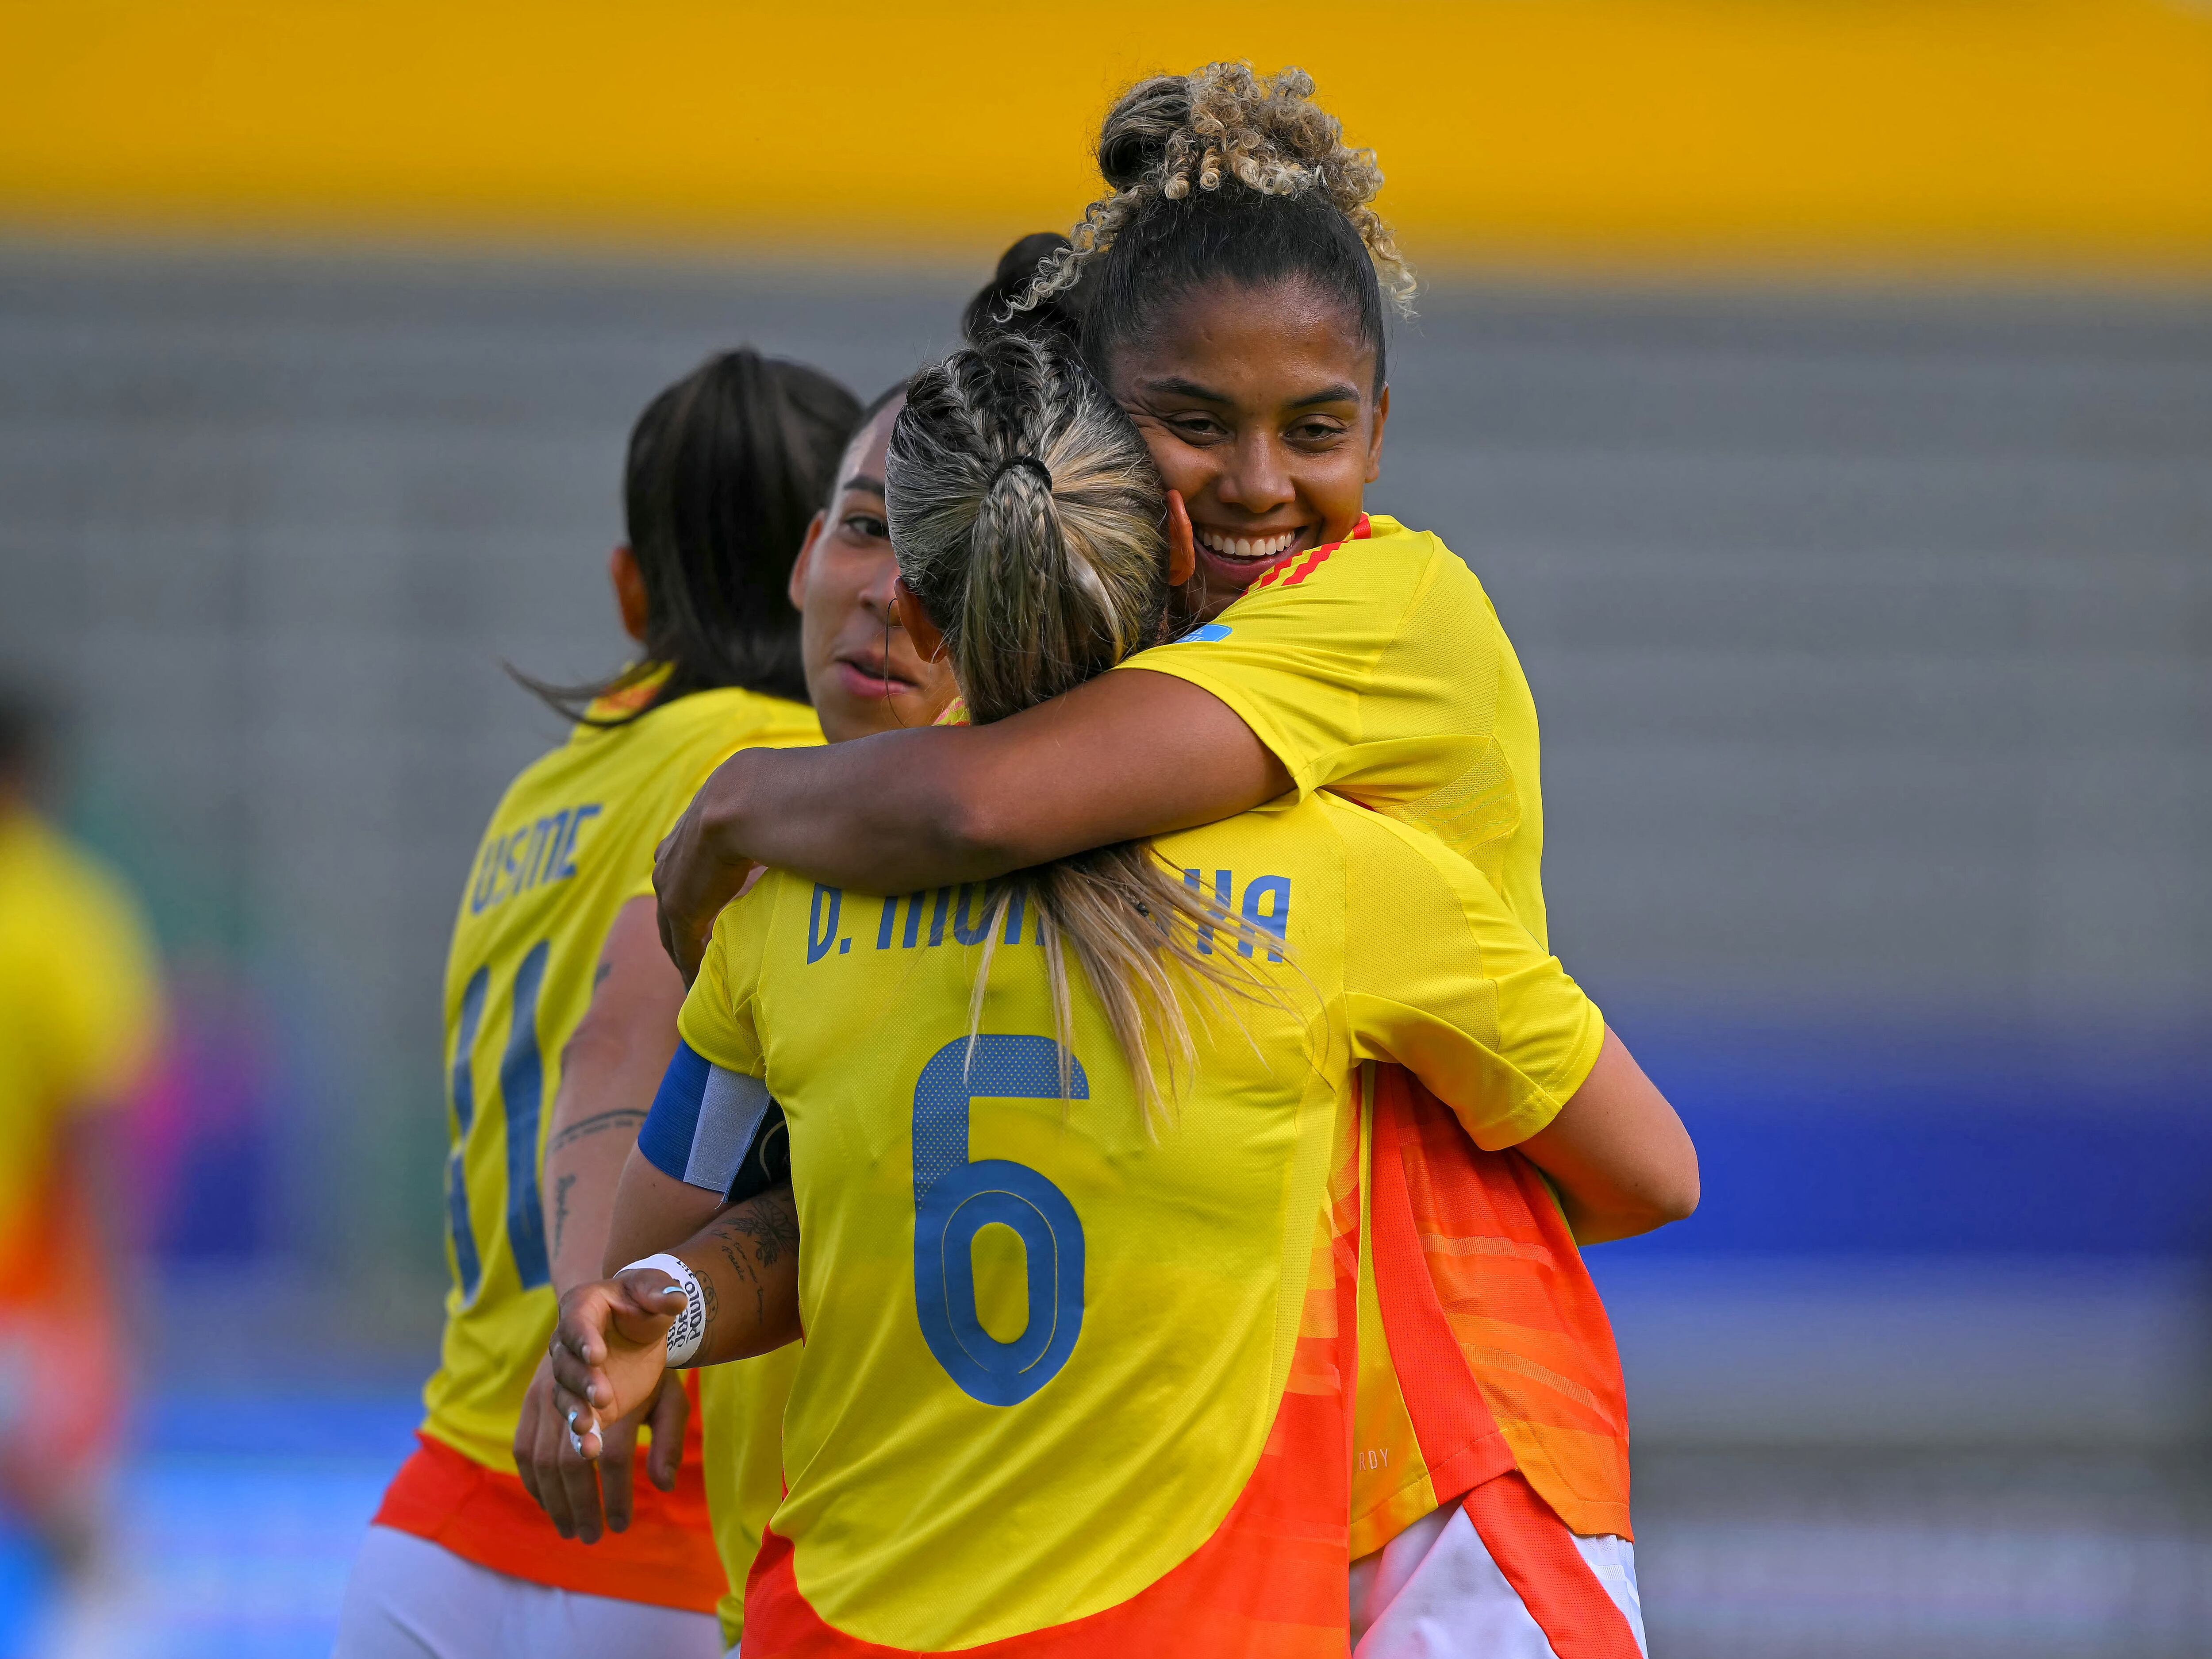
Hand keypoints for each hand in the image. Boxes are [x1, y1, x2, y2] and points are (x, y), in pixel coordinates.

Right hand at [514, 1356, 689, 1542]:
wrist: (611, 1320)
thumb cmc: (648, 1371)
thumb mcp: (670, 1398)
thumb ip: (669, 1440)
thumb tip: (664, 1486)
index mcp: (617, 1399)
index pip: (614, 1459)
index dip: (616, 1496)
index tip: (621, 1526)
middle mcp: (576, 1397)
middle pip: (571, 1464)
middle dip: (581, 1507)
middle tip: (592, 1537)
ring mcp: (547, 1396)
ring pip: (542, 1460)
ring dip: (553, 1502)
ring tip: (568, 1529)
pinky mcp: (530, 1400)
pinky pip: (523, 1448)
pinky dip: (533, 1481)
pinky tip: (547, 1504)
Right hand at [544, 1269, 686, 1459]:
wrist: (640, 1325)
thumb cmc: (644, 1301)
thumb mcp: (654, 1288)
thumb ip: (661, 1293)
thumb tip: (677, 1299)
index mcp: (581, 1309)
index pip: (576, 1324)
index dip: (583, 1339)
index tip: (597, 1355)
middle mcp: (567, 1345)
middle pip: (567, 1366)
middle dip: (582, 1383)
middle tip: (602, 1397)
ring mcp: (572, 1377)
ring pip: (565, 1397)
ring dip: (575, 1415)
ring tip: (587, 1433)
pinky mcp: (584, 1404)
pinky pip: (576, 1421)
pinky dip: (580, 1438)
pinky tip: (590, 1451)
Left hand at [653, 762, 759, 985]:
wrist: (751, 798)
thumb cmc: (780, 793)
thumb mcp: (771, 806)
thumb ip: (780, 819)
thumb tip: (819, 817)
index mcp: (698, 825)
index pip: (692, 864)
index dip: (702, 888)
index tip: (716, 910)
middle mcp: (675, 852)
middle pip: (674, 896)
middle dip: (685, 923)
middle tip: (703, 952)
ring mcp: (672, 880)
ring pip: (673, 925)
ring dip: (685, 949)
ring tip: (700, 976)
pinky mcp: (679, 907)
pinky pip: (682, 945)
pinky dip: (691, 966)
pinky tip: (701, 987)